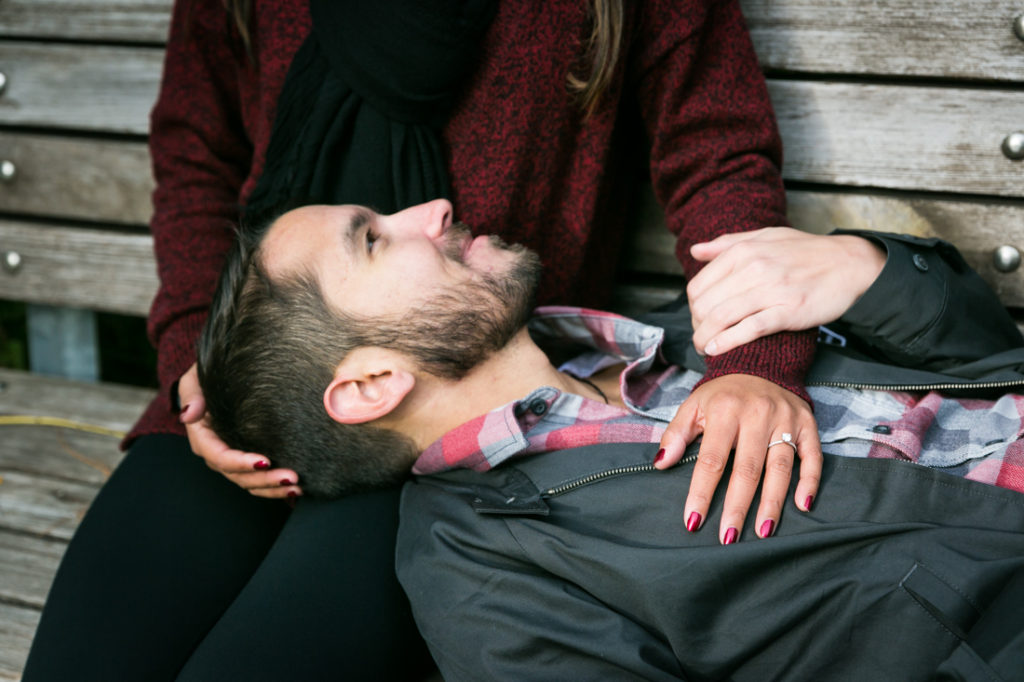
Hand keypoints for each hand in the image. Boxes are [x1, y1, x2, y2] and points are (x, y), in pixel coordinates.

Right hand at [178, 363, 301, 498]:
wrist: (222, 378)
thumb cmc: (208, 378)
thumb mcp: (195, 380)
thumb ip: (193, 395)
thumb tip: (189, 414)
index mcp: (203, 437)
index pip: (220, 456)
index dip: (240, 462)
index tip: (265, 460)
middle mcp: (217, 453)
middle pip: (238, 475)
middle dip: (264, 479)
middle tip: (291, 477)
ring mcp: (234, 459)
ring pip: (251, 482)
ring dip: (273, 488)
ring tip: (296, 488)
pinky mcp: (248, 459)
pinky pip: (259, 479)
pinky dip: (275, 487)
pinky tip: (296, 489)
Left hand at [655, 374, 820, 543]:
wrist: (760, 364)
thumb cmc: (721, 394)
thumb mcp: (693, 405)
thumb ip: (676, 434)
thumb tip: (660, 464)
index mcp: (726, 411)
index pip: (712, 459)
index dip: (702, 492)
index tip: (693, 521)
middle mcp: (758, 414)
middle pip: (748, 469)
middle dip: (738, 506)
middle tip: (729, 537)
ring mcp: (786, 420)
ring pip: (780, 467)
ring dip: (772, 502)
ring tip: (763, 531)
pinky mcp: (808, 424)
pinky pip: (812, 456)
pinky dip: (810, 481)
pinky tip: (803, 505)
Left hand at [687, 228, 885, 355]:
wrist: (850, 264)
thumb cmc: (806, 252)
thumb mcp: (766, 237)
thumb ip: (727, 244)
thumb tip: (695, 251)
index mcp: (743, 252)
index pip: (698, 286)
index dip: (693, 307)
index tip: (698, 317)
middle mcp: (753, 269)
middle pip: (705, 305)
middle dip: (697, 326)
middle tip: (701, 335)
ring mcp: (771, 290)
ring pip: (721, 318)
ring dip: (705, 338)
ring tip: (703, 348)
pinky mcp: (788, 312)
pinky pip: (749, 329)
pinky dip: (727, 342)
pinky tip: (716, 349)